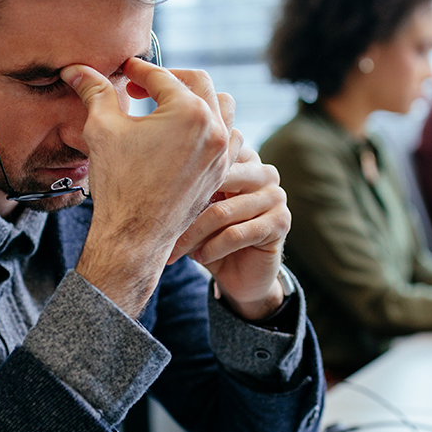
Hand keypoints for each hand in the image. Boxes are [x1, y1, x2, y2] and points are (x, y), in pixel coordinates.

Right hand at [61, 58, 236, 316]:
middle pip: (198, 82)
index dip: (138, 70)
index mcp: (189, 111)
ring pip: (222, 106)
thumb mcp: (102, 129)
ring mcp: (222, 152)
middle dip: (168, 78)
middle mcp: (214, 128)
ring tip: (169, 106)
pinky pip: (227, 137)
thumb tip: (74, 69)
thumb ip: (95, 92)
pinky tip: (184, 135)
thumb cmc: (118, 182)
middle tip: (142, 85)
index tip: (124, 71)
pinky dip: (210, 127)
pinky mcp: (221, 171)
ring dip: (197, 99)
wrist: (134, 236)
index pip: (161, 77)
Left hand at [170, 146, 290, 320]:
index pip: (212, 156)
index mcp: (245, 159)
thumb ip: (187, 187)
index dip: (181, 175)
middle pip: (215, 181)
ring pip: (222, 212)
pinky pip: (237, 234)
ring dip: (194, 235)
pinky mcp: (280, 223)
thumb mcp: (197, 208)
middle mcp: (265, 172)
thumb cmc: (212, 236)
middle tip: (160, 228)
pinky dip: (213, 248)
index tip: (154, 195)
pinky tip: (200, 257)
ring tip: (176, 250)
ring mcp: (276, 196)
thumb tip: (151, 177)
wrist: (240, 276)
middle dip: (184, 208)